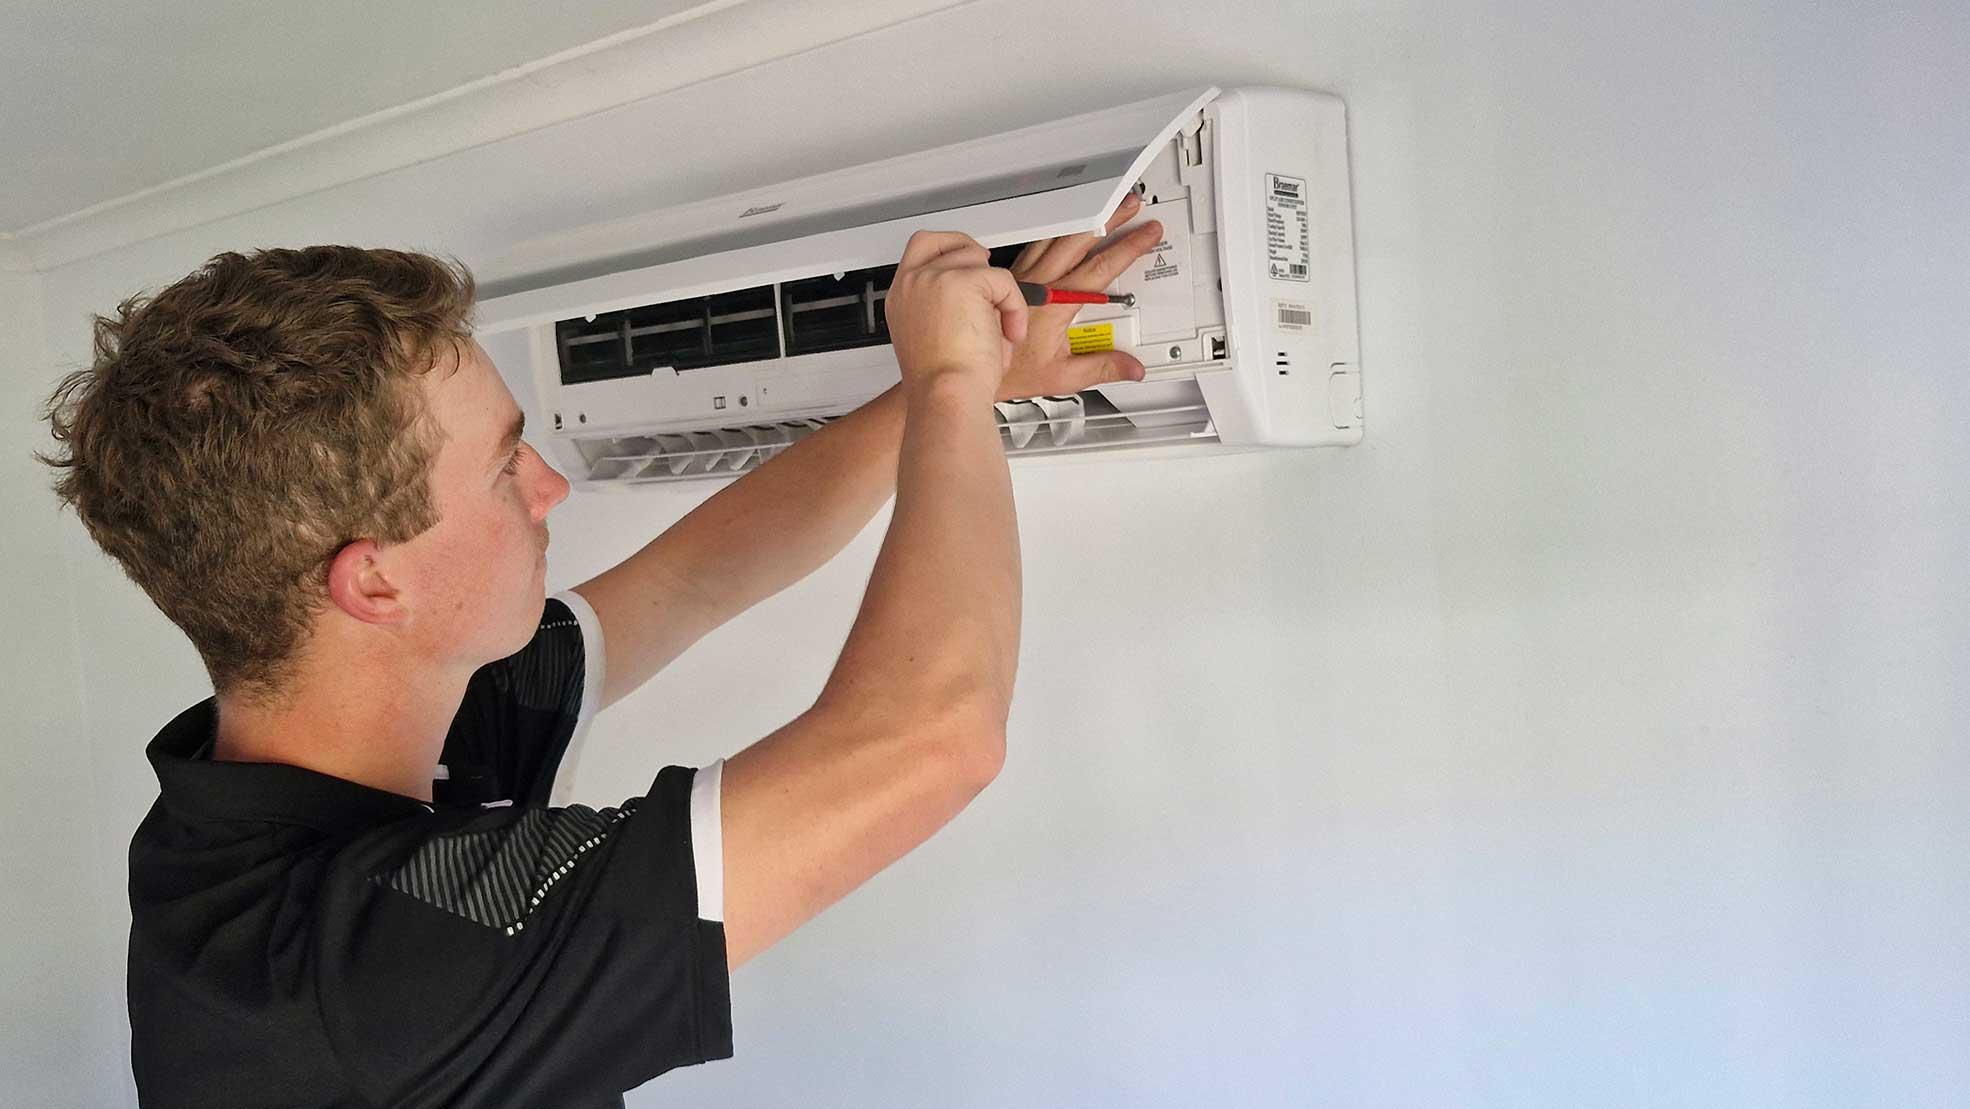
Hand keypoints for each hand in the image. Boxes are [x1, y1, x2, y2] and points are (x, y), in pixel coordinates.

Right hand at [884, 230, 1026, 400]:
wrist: (947, 396)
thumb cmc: (944, 385)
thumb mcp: (937, 340)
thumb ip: (950, 310)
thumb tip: (985, 298)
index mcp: (902, 298)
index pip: (920, 251)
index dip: (950, 253)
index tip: (971, 269)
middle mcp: (912, 283)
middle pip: (944, 241)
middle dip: (974, 255)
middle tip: (994, 283)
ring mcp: (933, 278)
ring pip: (979, 261)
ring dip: (999, 294)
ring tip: (1000, 330)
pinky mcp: (962, 281)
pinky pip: (1003, 281)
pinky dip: (1015, 308)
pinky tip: (1009, 334)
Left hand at [996, 194, 1163, 401]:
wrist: (968, 369)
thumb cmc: (1007, 373)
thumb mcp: (1061, 377)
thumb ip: (1101, 368)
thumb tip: (1131, 367)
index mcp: (1056, 306)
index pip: (1100, 269)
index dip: (1128, 248)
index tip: (1146, 234)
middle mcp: (1040, 285)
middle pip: (1080, 241)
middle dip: (1109, 219)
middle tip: (1129, 205)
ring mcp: (1024, 277)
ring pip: (1057, 237)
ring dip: (1083, 220)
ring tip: (1104, 208)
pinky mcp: (1012, 277)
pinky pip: (1036, 245)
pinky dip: (1054, 231)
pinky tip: (1063, 225)